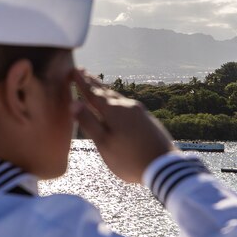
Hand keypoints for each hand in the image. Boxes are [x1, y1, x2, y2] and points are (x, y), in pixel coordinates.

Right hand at [71, 69, 172, 183]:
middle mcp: (126, 106)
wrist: (163, 165)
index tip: (73, 70)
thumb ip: (89, 123)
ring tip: (98, 86)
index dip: (82, 83)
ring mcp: (139, 111)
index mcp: (113, 111)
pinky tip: (117, 103)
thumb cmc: (129, 159)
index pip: (93, 94)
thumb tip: (74, 103)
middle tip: (83, 71)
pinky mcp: (146, 118)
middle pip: (106, 92)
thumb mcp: (104, 143)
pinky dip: (116, 100)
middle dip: (93, 82)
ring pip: (117, 97)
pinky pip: (126, 104)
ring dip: (105, 91)